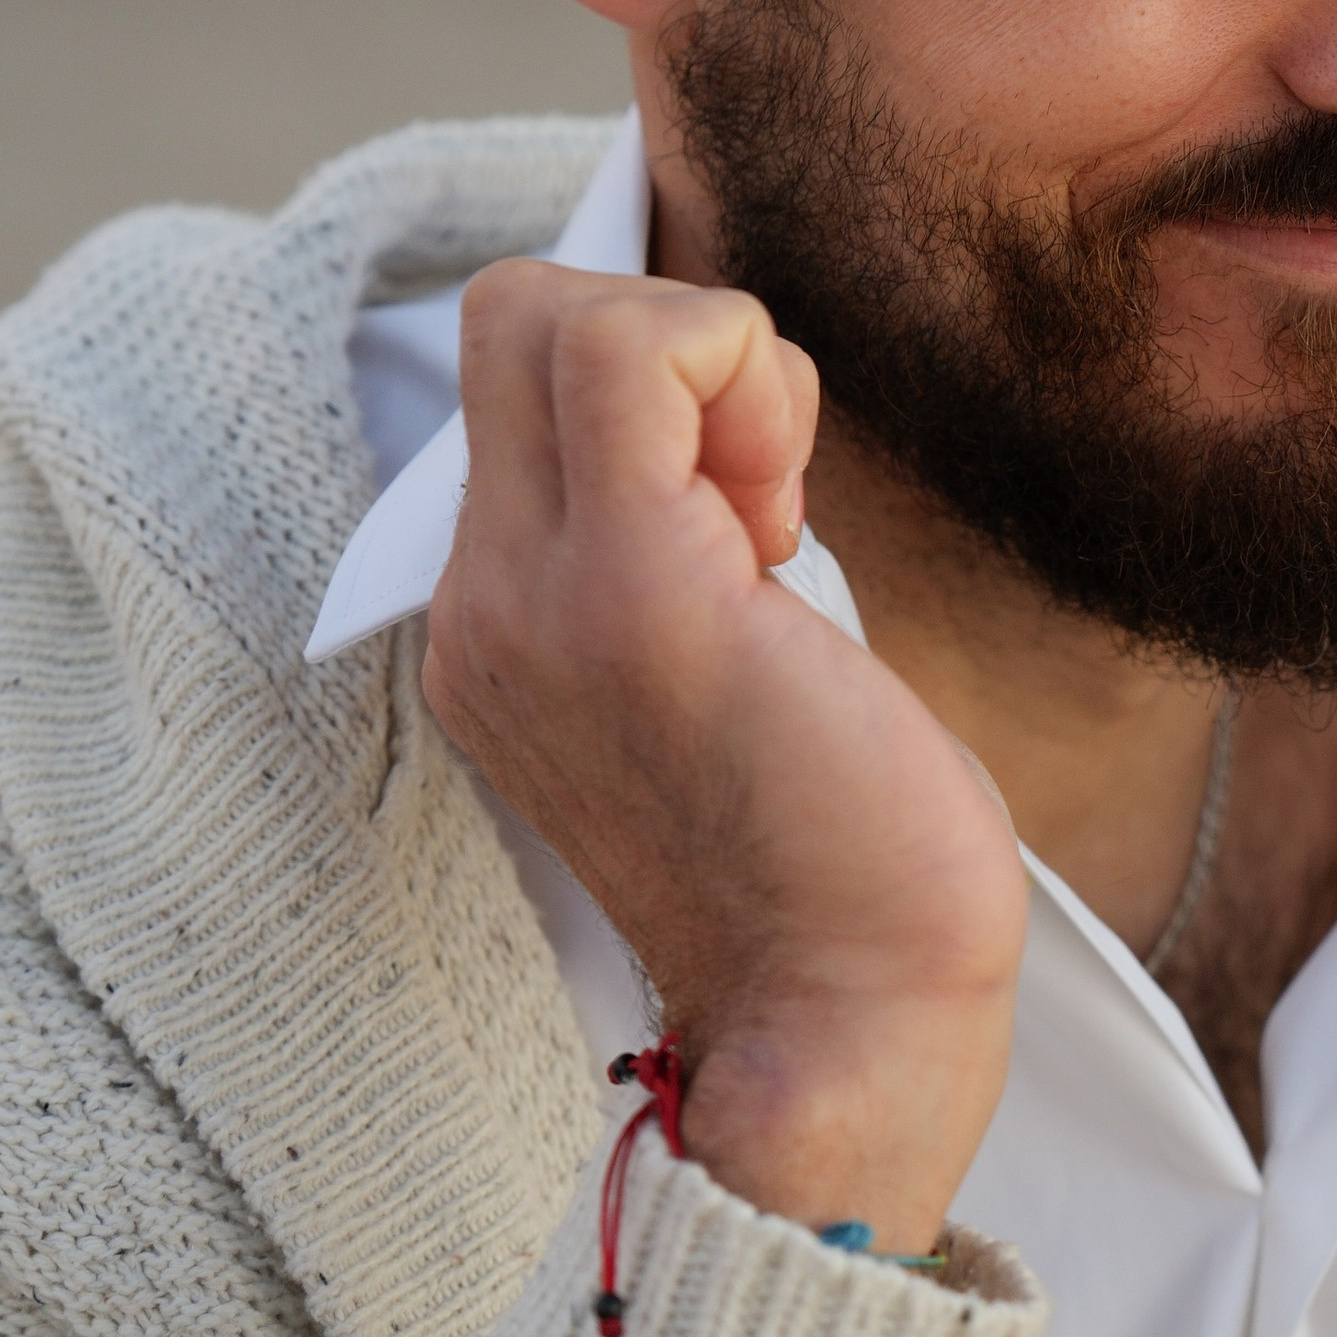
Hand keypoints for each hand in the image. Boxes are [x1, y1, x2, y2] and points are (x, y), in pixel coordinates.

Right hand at [425, 263, 1028, 1250]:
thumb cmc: (836, 863)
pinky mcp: (638, 590)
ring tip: (775, 527)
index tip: (752, 520)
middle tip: (763, 498)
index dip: (653, 393)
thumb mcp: (719, 682)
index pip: (511, 384)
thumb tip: (736, 431)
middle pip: (513, 314)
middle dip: (670, 347)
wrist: (850, 1026)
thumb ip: (687, 559)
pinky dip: (740, 370)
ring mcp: (539, 596)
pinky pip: (640, 351)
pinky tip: (788, 521)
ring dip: (713, 368)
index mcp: (501, 627)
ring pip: (559, 310)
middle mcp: (485, 604)